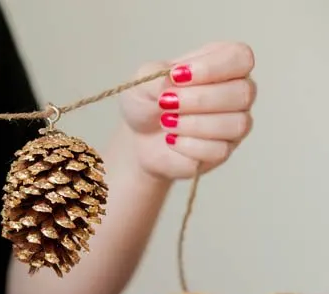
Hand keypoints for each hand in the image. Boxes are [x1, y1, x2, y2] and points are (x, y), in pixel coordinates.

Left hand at [120, 42, 255, 180]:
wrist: (136, 137)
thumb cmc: (147, 102)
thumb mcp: (144, 80)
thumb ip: (159, 76)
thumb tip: (174, 79)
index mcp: (222, 64)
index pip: (240, 57)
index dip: (213, 67)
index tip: (178, 76)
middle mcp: (237, 92)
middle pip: (243, 92)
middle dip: (200, 99)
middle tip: (167, 102)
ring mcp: (234, 124)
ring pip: (236, 124)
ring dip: (195, 123)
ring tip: (166, 122)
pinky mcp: (223, 151)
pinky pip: (220, 150)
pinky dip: (189, 145)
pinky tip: (171, 140)